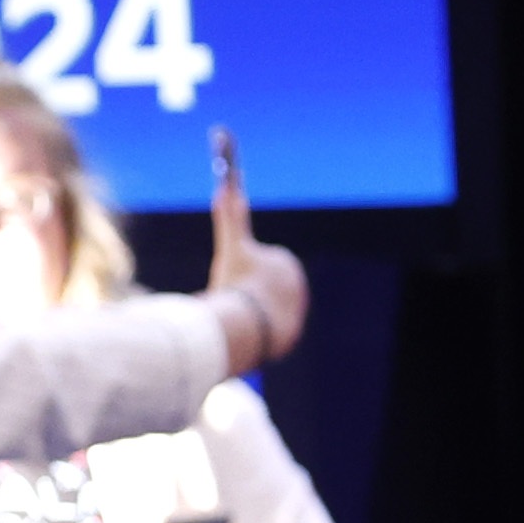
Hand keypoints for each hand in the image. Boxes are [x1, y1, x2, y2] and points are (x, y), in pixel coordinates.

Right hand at [206, 150, 308, 369]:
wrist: (249, 329)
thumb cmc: (239, 284)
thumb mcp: (232, 247)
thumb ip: (230, 218)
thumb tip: (226, 186)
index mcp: (287, 264)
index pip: (255, 263)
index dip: (239, 272)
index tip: (233, 279)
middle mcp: (297, 288)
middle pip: (257, 287)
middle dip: (244, 293)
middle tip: (233, 298)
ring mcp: (296, 312)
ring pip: (258, 308)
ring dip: (246, 311)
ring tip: (241, 314)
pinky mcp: (290, 335)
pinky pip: (264, 330)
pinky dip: (254, 331)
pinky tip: (248, 332)